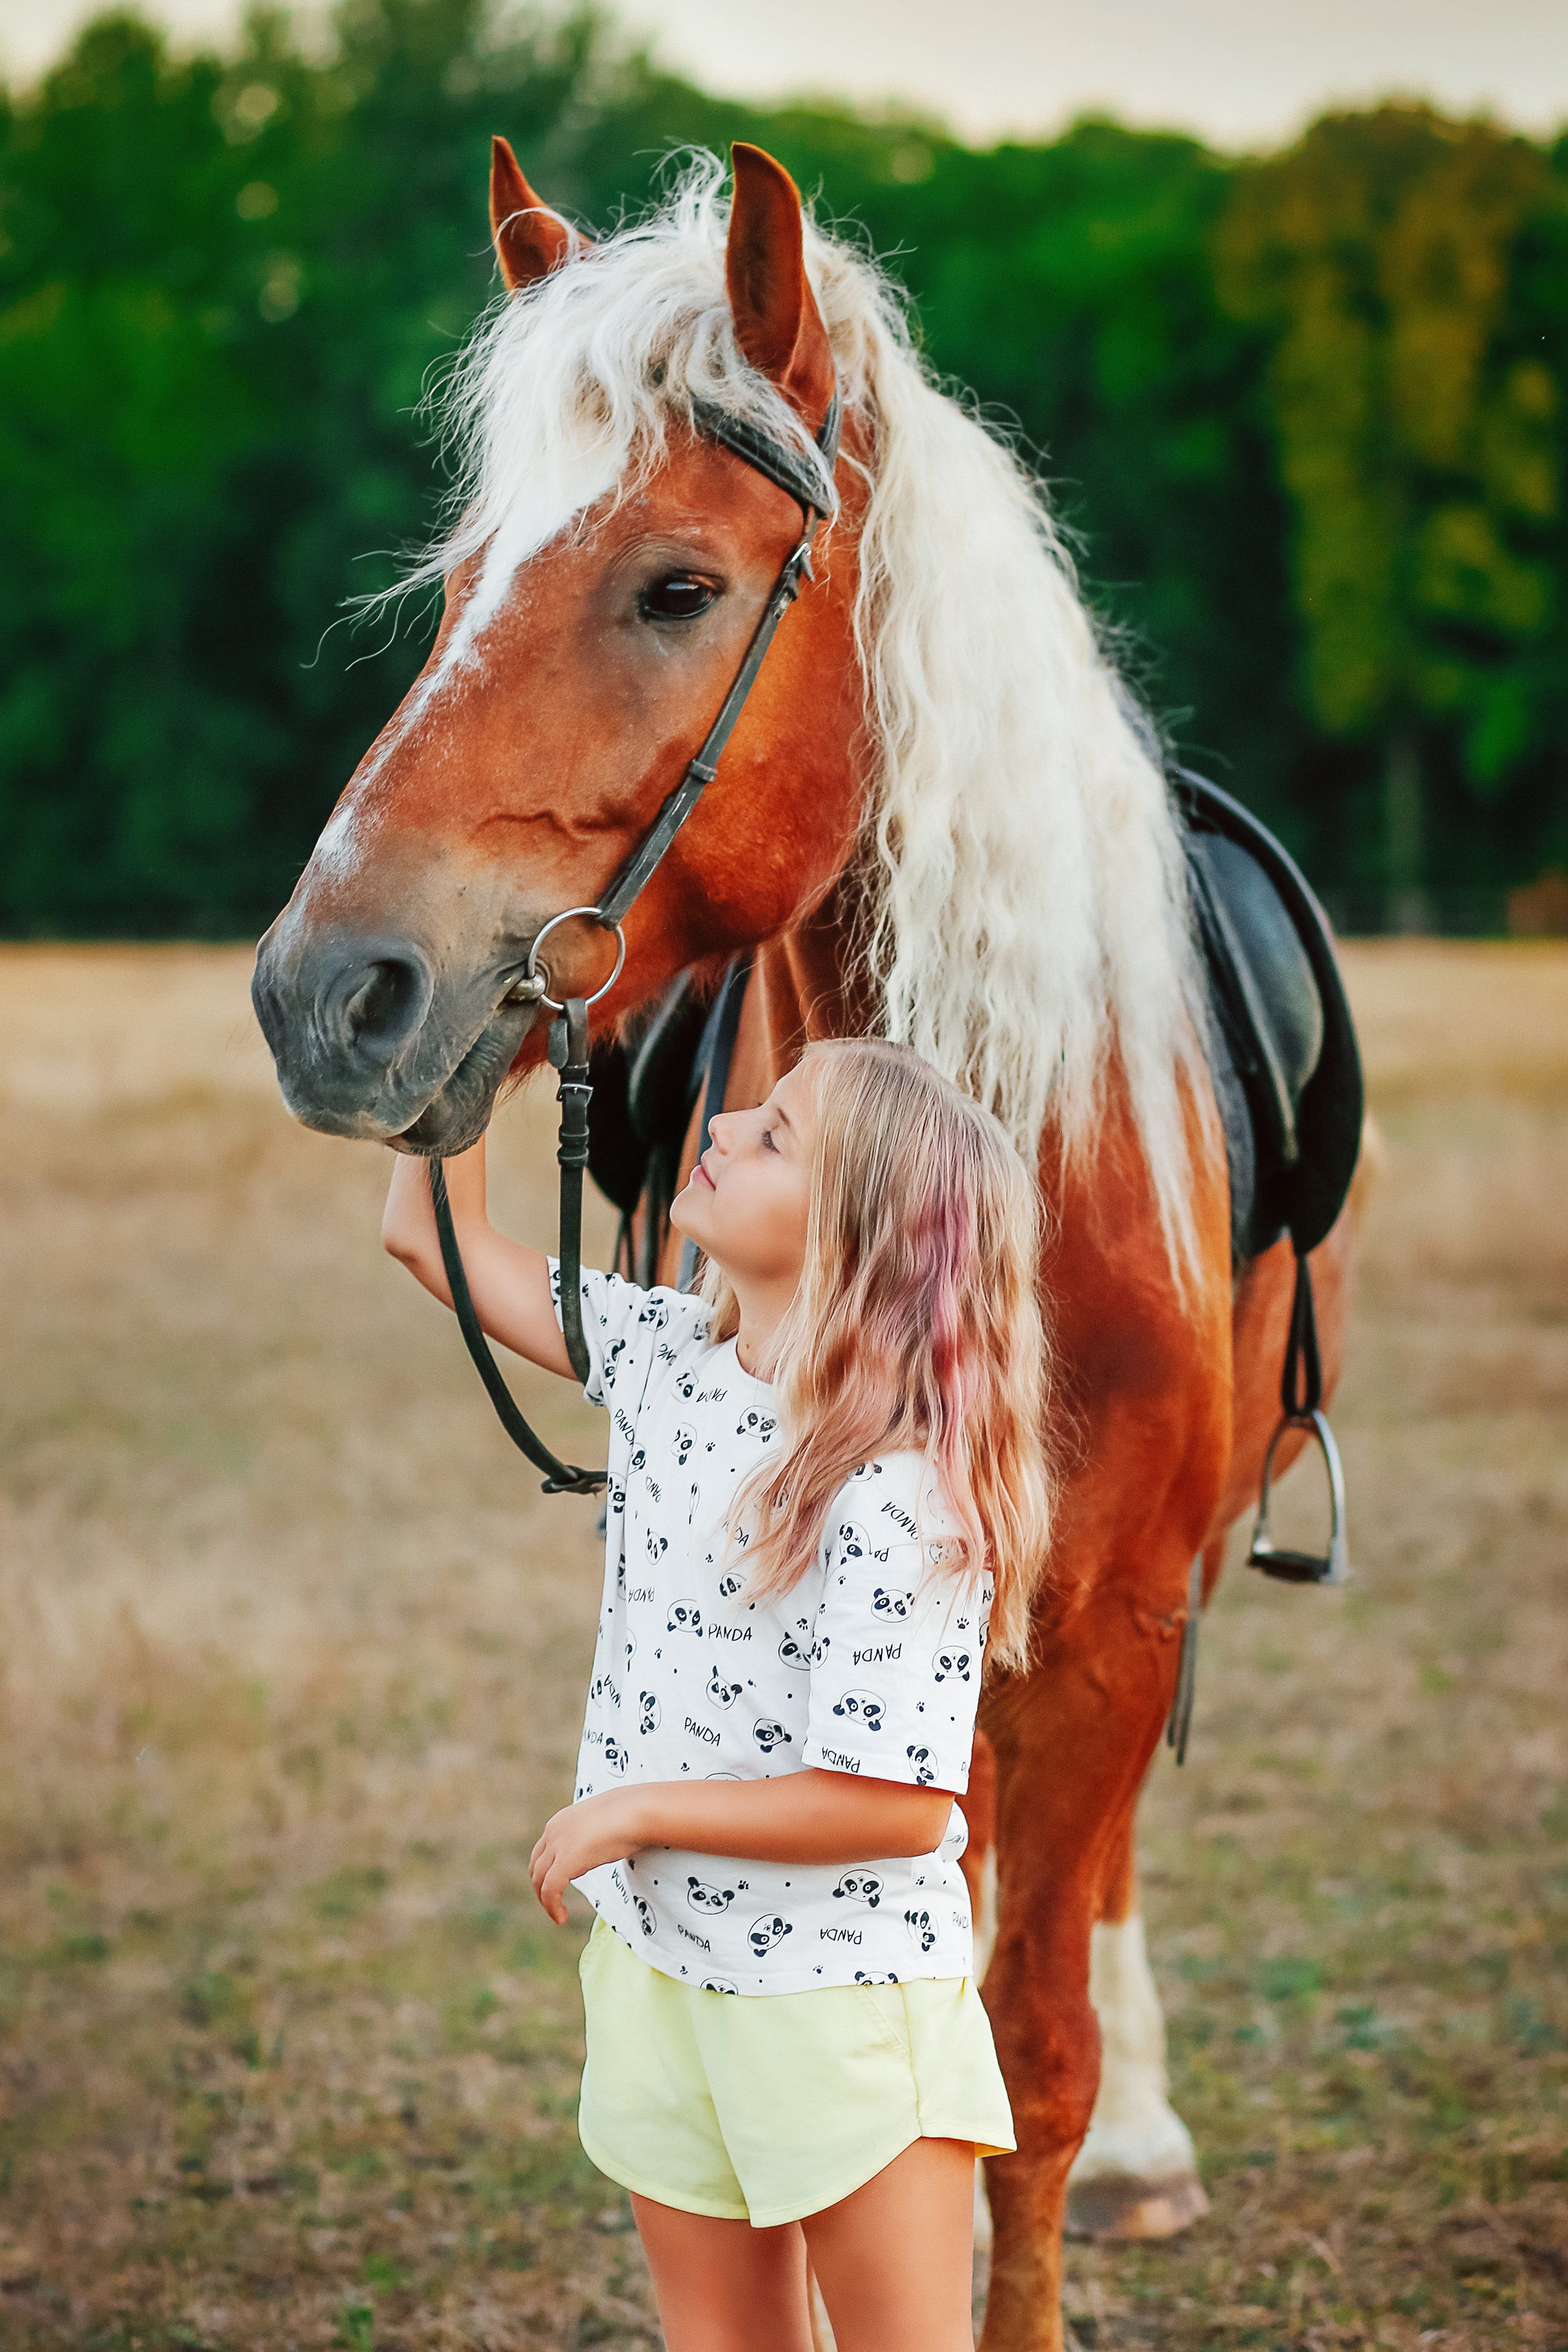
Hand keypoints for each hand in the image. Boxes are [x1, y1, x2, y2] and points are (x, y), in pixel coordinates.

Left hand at [529, 1788, 647, 1923]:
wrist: (636, 1811)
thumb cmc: (630, 1814)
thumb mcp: (602, 1824)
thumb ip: (594, 1835)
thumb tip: (604, 1845)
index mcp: (562, 1821)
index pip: (543, 1851)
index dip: (546, 1872)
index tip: (558, 1887)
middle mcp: (554, 1831)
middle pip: (537, 1867)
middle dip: (542, 1888)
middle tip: (555, 1904)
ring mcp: (558, 1845)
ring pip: (540, 1880)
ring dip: (546, 1901)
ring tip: (558, 1916)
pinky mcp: (566, 1861)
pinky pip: (550, 1890)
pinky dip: (552, 1907)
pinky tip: (561, 1917)